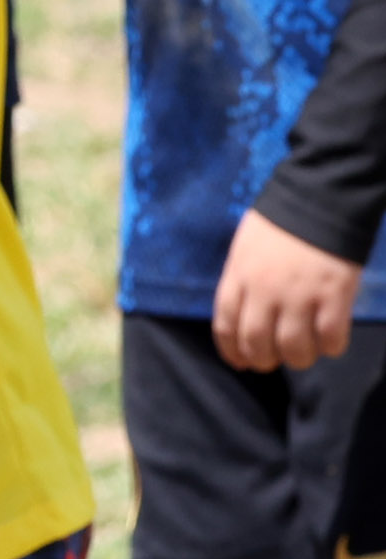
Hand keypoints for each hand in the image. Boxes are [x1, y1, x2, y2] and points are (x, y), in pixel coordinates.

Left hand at [216, 209, 364, 370]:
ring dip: (298, 359)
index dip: (232, 351)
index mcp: (238, 277)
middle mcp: (264, 290)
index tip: (240, 362)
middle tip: (273, 361)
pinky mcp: (334, 293)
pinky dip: (330, 347)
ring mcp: (300, 293)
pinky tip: (331, 344)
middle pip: (257, 342)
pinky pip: (330, 335)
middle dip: (263, 360)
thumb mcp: (244, 248)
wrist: (319, 195)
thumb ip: (241, 279)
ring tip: (303, 355)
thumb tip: (241, 312)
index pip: (225, 326)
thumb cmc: (280, 220)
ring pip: (293, 346)